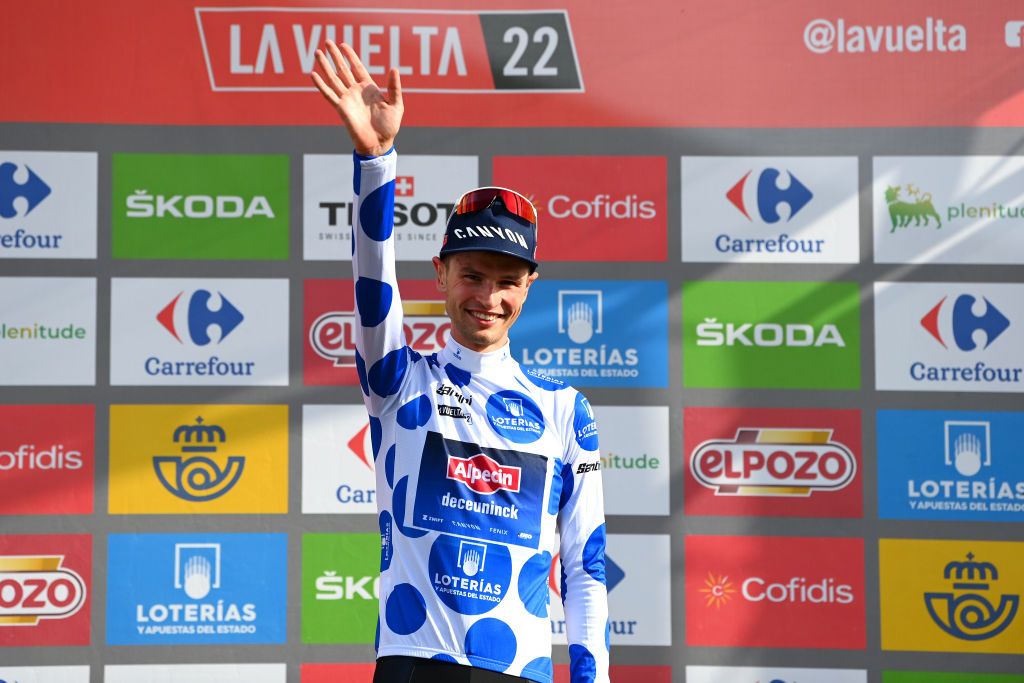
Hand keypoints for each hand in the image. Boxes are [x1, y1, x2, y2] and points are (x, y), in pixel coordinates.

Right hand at [311, 41, 402, 155]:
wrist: (380, 144)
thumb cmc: (389, 126)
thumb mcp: (396, 104)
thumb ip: (394, 87)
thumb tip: (394, 69)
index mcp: (368, 89)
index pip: (357, 67)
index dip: (350, 56)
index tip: (343, 44)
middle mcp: (355, 92)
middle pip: (342, 69)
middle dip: (335, 56)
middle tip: (327, 41)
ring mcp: (347, 99)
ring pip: (333, 78)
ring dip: (325, 65)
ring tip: (317, 52)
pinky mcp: (341, 108)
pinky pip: (329, 94)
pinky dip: (321, 85)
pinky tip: (313, 74)